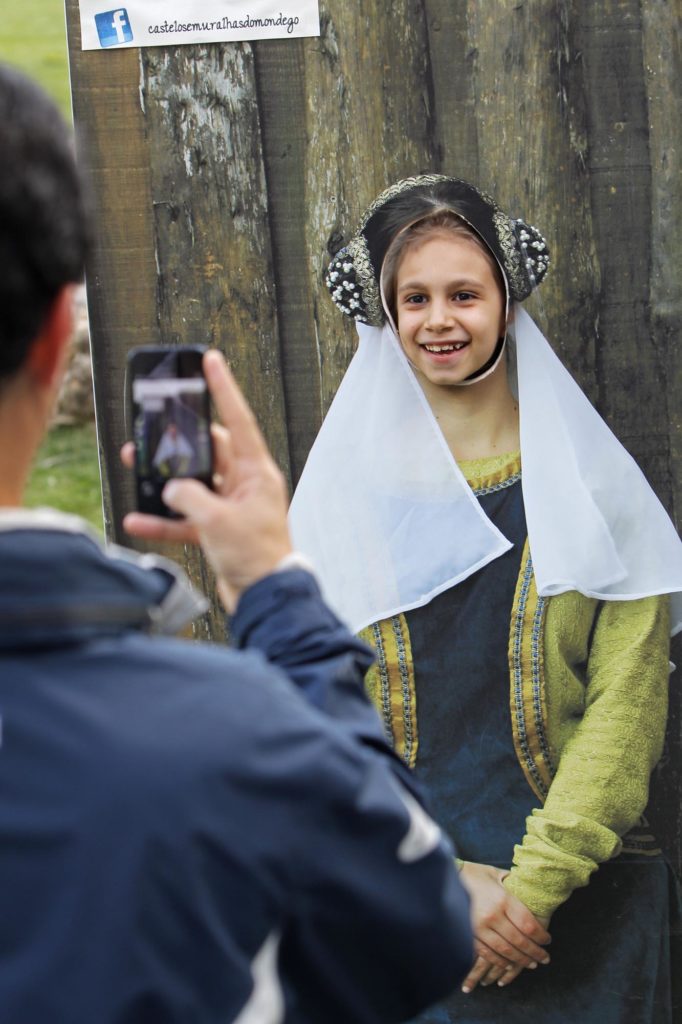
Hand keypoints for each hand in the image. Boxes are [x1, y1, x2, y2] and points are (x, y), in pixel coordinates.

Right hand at [122, 349, 291, 611]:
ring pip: (193, 483)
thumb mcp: (218, 520)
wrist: (265, 597)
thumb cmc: (256, 555)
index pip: (238, 420)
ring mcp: (231, 506)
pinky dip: (164, 518)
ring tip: (135, 467)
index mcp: (255, 472)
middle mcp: (244, 484)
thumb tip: (172, 489)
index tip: (211, 360)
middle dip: (177, 443)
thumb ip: (189, 496)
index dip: (223, 389)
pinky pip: (187, 517)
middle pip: (207, 451)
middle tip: (150, 431)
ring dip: (166, 481)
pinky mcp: (219, 529)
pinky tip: (138, 519)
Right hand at [458, 862, 550, 992]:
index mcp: (502, 899)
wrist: (444, 879)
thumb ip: (512, 883)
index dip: (541, 935)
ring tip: (531, 964)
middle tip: (545, 958)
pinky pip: (488, 954)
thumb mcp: (495, 874)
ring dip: (521, 960)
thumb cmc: (474, 874)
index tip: (548, 940)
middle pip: (520, 941)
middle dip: (535, 952)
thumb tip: (529, 887)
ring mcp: (479, 928)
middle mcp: (492, 916)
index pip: (528, 924)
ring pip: (506, 951)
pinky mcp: (469, 935)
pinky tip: (509, 964)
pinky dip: (500, 961)